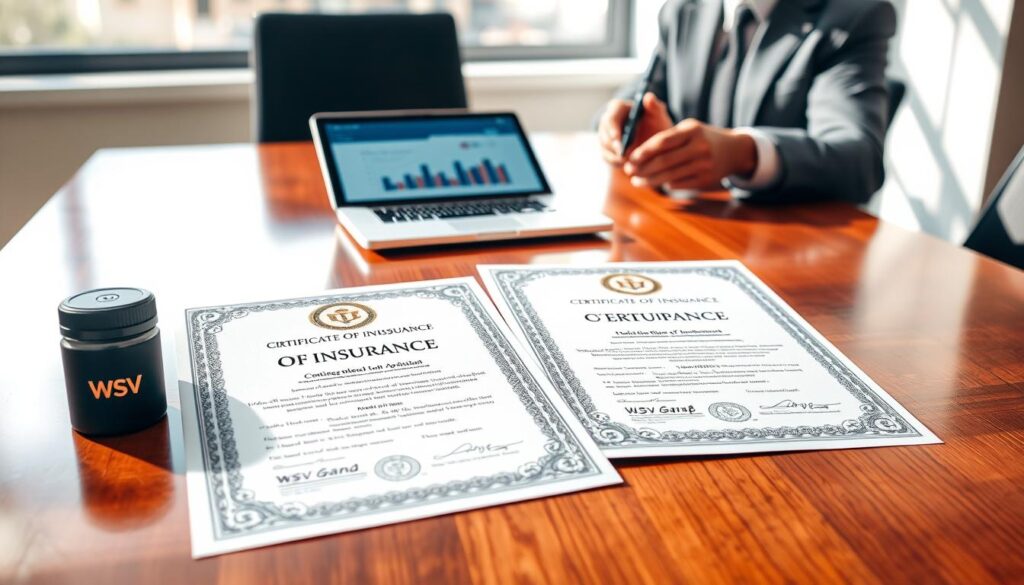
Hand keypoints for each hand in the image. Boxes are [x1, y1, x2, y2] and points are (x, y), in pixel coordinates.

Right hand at [598, 92, 673, 165]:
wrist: (655, 144)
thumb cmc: (657, 126)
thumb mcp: (659, 116)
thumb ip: (655, 107)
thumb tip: (648, 97)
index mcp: (619, 108)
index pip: (611, 115)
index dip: (613, 127)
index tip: (618, 138)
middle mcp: (608, 120)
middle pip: (604, 132)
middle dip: (613, 144)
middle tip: (622, 154)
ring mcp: (604, 135)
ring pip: (604, 146)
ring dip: (614, 154)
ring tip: (627, 161)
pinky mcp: (606, 149)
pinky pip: (606, 157)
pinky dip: (615, 162)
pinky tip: (626, 165)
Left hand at [623, 118, 757, 190]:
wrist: (734, 150)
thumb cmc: (701, 137)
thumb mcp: (688, 128)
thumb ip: (665, 137)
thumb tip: (637, 155)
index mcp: (692, 130)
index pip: (663, 142)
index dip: (643, 152)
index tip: (630, 159)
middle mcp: (700, 147)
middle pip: (664, 161)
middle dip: (643, 169)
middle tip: (629, 172)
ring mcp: (704, 164)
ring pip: (670, 176)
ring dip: (649, 180)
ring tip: (636, 181)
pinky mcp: (706, 179)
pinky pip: (679, 184)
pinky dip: (665, 184)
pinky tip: (656, 182)